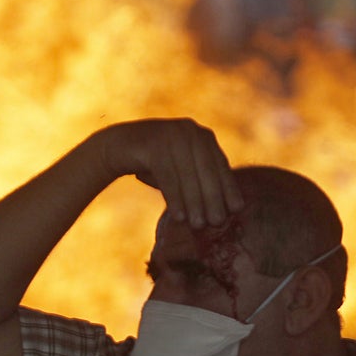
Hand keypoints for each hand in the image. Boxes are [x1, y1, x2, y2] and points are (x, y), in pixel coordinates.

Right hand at [97, 118, 243, 226]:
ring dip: (194, 202)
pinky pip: (167, 175)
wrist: (118, 147)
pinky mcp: (152, 143)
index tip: (237, 209)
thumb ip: (201, 181)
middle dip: (213, 198)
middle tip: (218, 222)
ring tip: (199, 225)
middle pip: (206, 169)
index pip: (219, 164)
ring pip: (187, 174)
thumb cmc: (155, 165)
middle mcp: (189, 130)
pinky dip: (175, 198)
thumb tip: (227, 209)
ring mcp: (170, 134)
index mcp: (202, 136)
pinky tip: (179, 217)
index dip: (228, 187)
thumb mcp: (182, 170)